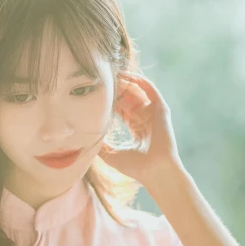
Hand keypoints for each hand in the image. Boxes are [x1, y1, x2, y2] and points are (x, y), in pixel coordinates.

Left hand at [98, 71, 185, 186]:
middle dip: (116, 88)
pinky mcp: (161, 109)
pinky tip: (125, 75)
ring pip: (137, 91)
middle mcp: (145, 118)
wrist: (155, 171)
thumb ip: (100, 145)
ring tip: (110, 74)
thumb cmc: (136, 167)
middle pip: (128, 97)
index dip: (110, 100)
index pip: (122, 108)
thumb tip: (83, 140)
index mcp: (137, 128)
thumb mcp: (112, 154)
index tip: (96, 93)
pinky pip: (150, 89)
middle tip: (101, 79)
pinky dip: (138, 80)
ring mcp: (154, 113)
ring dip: (125, 82)